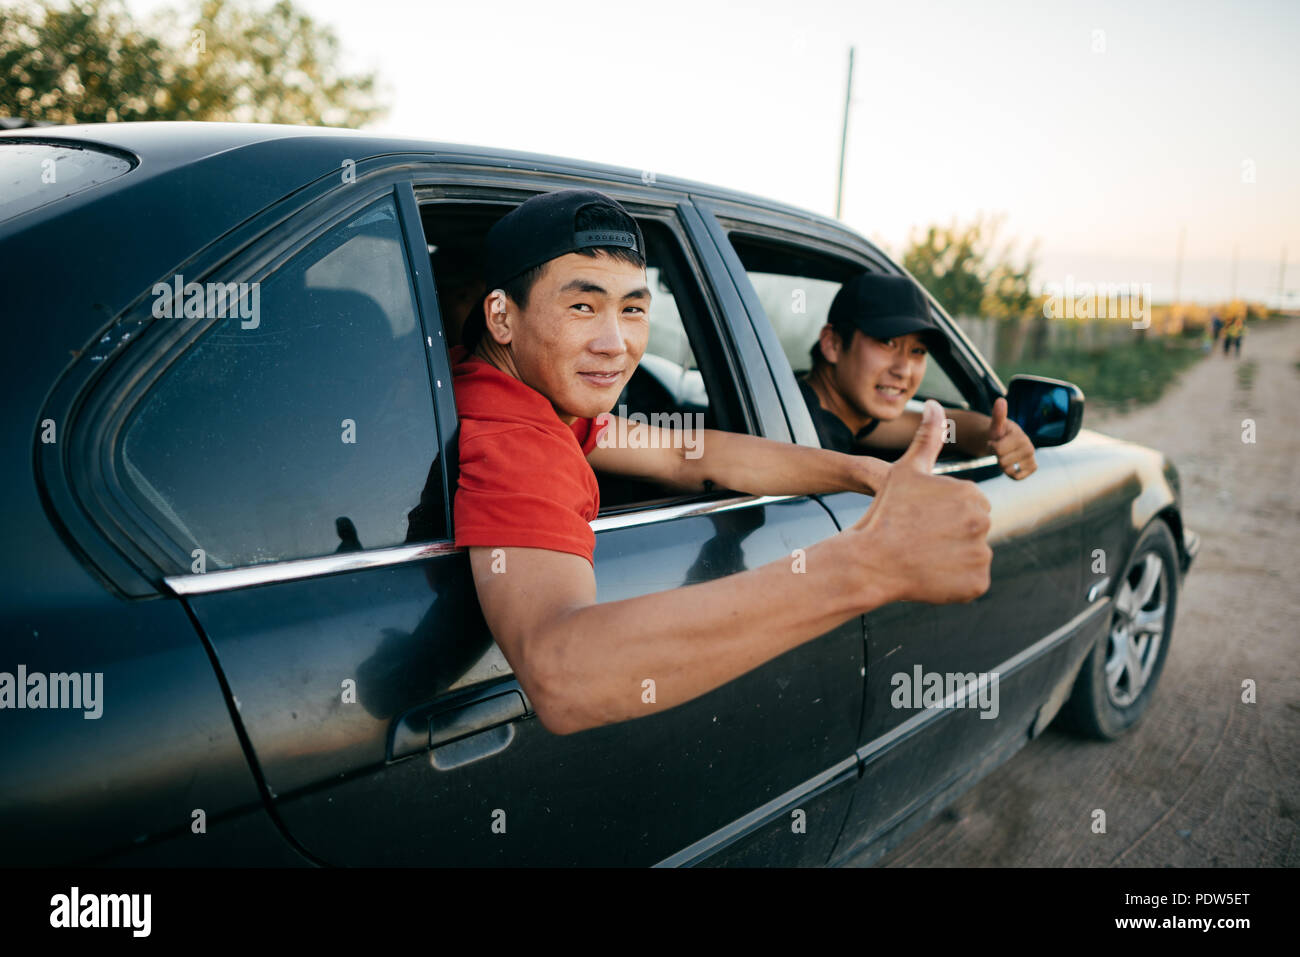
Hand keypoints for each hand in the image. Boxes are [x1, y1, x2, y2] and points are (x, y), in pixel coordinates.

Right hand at [848, 400, 991, 604]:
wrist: (870, 561)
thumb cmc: (885, 514)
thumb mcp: (906, 471)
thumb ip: (927, 438)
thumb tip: (934, 405)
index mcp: (971, 494)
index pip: (967, 506)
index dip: (942, 514)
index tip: (920, 519)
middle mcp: (983, 522)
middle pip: (972, 530)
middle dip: (951, 535)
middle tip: (920, 539)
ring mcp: (981, 555)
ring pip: (972, 555)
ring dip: (953, 558)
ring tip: (923, 557)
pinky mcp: (977, 584)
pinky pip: (972, 582)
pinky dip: (955, 583)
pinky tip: (931, 574)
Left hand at [988, 397, 1035, 479]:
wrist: (1005, 441)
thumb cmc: (998, 433)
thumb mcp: (996, 425)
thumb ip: (998, 414)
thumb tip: (1000, 400)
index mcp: (1020, 436)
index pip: (998, 450)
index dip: (992, 447)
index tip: (994, 442)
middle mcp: (1030, 447)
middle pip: (1002, 461)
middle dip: (997, 457)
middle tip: (1000, 450)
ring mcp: (1032, 458)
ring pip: (1008, 470)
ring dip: (1002, 465)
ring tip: (1004, 456)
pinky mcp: (1033, 467)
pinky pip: (1017, 477)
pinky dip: (1011, 474)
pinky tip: (1011, 465)